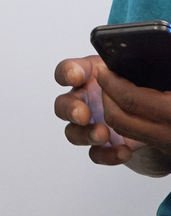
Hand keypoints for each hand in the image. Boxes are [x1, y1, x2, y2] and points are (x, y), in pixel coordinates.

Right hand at [54, 56, 170, 169]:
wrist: (152, 114)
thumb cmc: (137, 86)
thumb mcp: (133, 71)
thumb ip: (126, 69)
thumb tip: (134, 61)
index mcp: (89, 76)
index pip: (69, 70)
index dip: (67, 72)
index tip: (75, 76)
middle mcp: (84, 100)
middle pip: (63, 104)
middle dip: (70, 109)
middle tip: (82, 114)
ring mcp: (90, 124)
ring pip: (73, 132)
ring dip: (85, 134)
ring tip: (102, 134)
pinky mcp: (102, 146)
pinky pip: (95, 153)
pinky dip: (106, 155)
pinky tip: (122, 151)